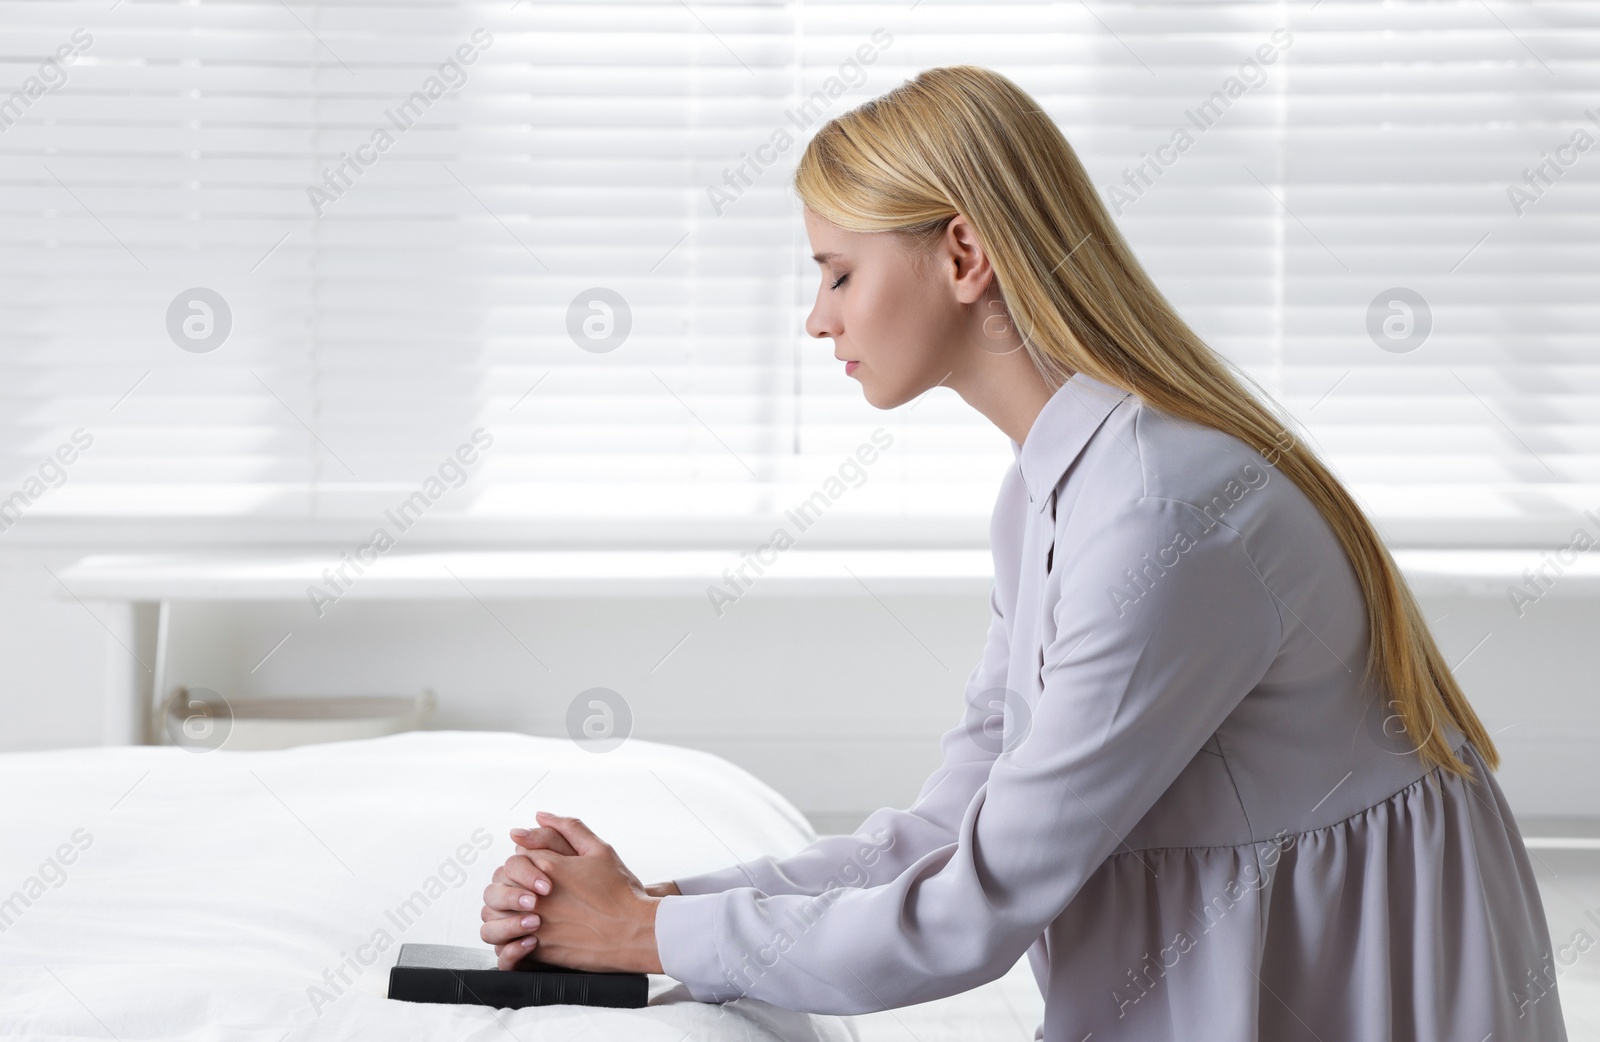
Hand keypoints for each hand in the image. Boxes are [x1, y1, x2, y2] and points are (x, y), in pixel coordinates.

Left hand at [478, 811, 664, 973]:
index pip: (514, 857)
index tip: (539, 874)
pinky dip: (510, 941)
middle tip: (528, 895)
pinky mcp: (539, 950)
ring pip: (494, 917)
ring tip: (522, 916)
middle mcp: (535, 896)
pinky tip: (527, 937)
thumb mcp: (600, 850)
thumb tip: (540, 815)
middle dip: (508, 888)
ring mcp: (535, 924)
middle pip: (498, 885)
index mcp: (548, 866)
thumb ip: (569, 828)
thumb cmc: (620, 892)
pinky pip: (505, 945)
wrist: (635, 932)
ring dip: (502, 915)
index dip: (524, 864)